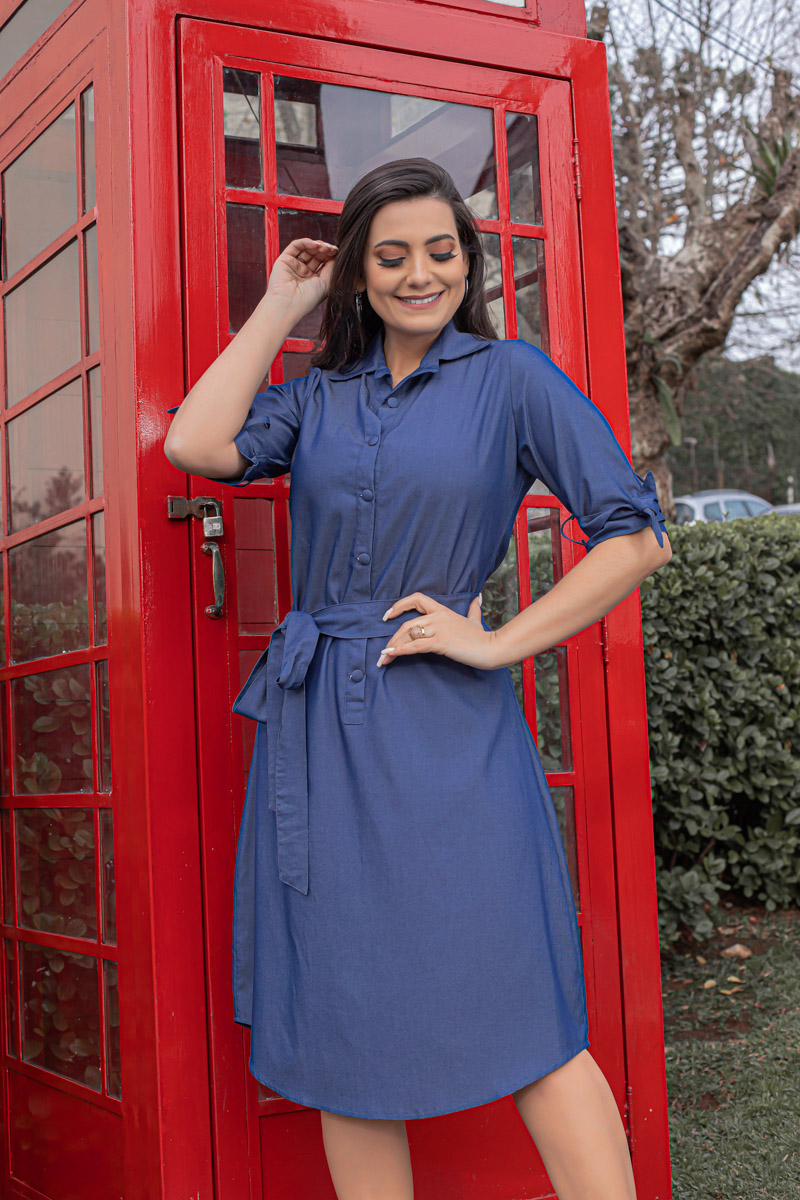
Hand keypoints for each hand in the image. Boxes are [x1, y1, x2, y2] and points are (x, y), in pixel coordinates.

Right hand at [265, 237, 338, 318]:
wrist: (289, 303)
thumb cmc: (308, 298)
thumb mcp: (326, 283)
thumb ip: (332, 268)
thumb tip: (335, 256)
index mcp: (313, 280)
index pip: (323, 263)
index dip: (330, 255)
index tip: (336, 252)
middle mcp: (303, 272)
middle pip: (316, 254)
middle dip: (325, 250)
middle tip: (331, 249)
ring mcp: (294, 265)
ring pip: (307, 249)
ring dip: (317, 245)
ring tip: (324, 247)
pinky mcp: (285, 259)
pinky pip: (296, 246)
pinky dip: (306, 242)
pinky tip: (315, 245)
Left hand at [376, 592, 499, 670]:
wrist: (491, 648)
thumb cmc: (482, 636)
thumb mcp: (476, 619)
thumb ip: (473, 608)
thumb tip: (478, 596)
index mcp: (443, 610)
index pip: (416, 599)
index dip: (399, 606)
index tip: (387, 616)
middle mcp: (438, 617)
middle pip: (407, 623)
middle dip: (392, 637)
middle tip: (383, 651)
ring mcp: (439, 629)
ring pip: (408, 634)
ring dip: (392, 647)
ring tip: (383, 659)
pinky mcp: (440, 642)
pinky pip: (415, 645)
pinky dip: (399, 650)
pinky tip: (389, 656)